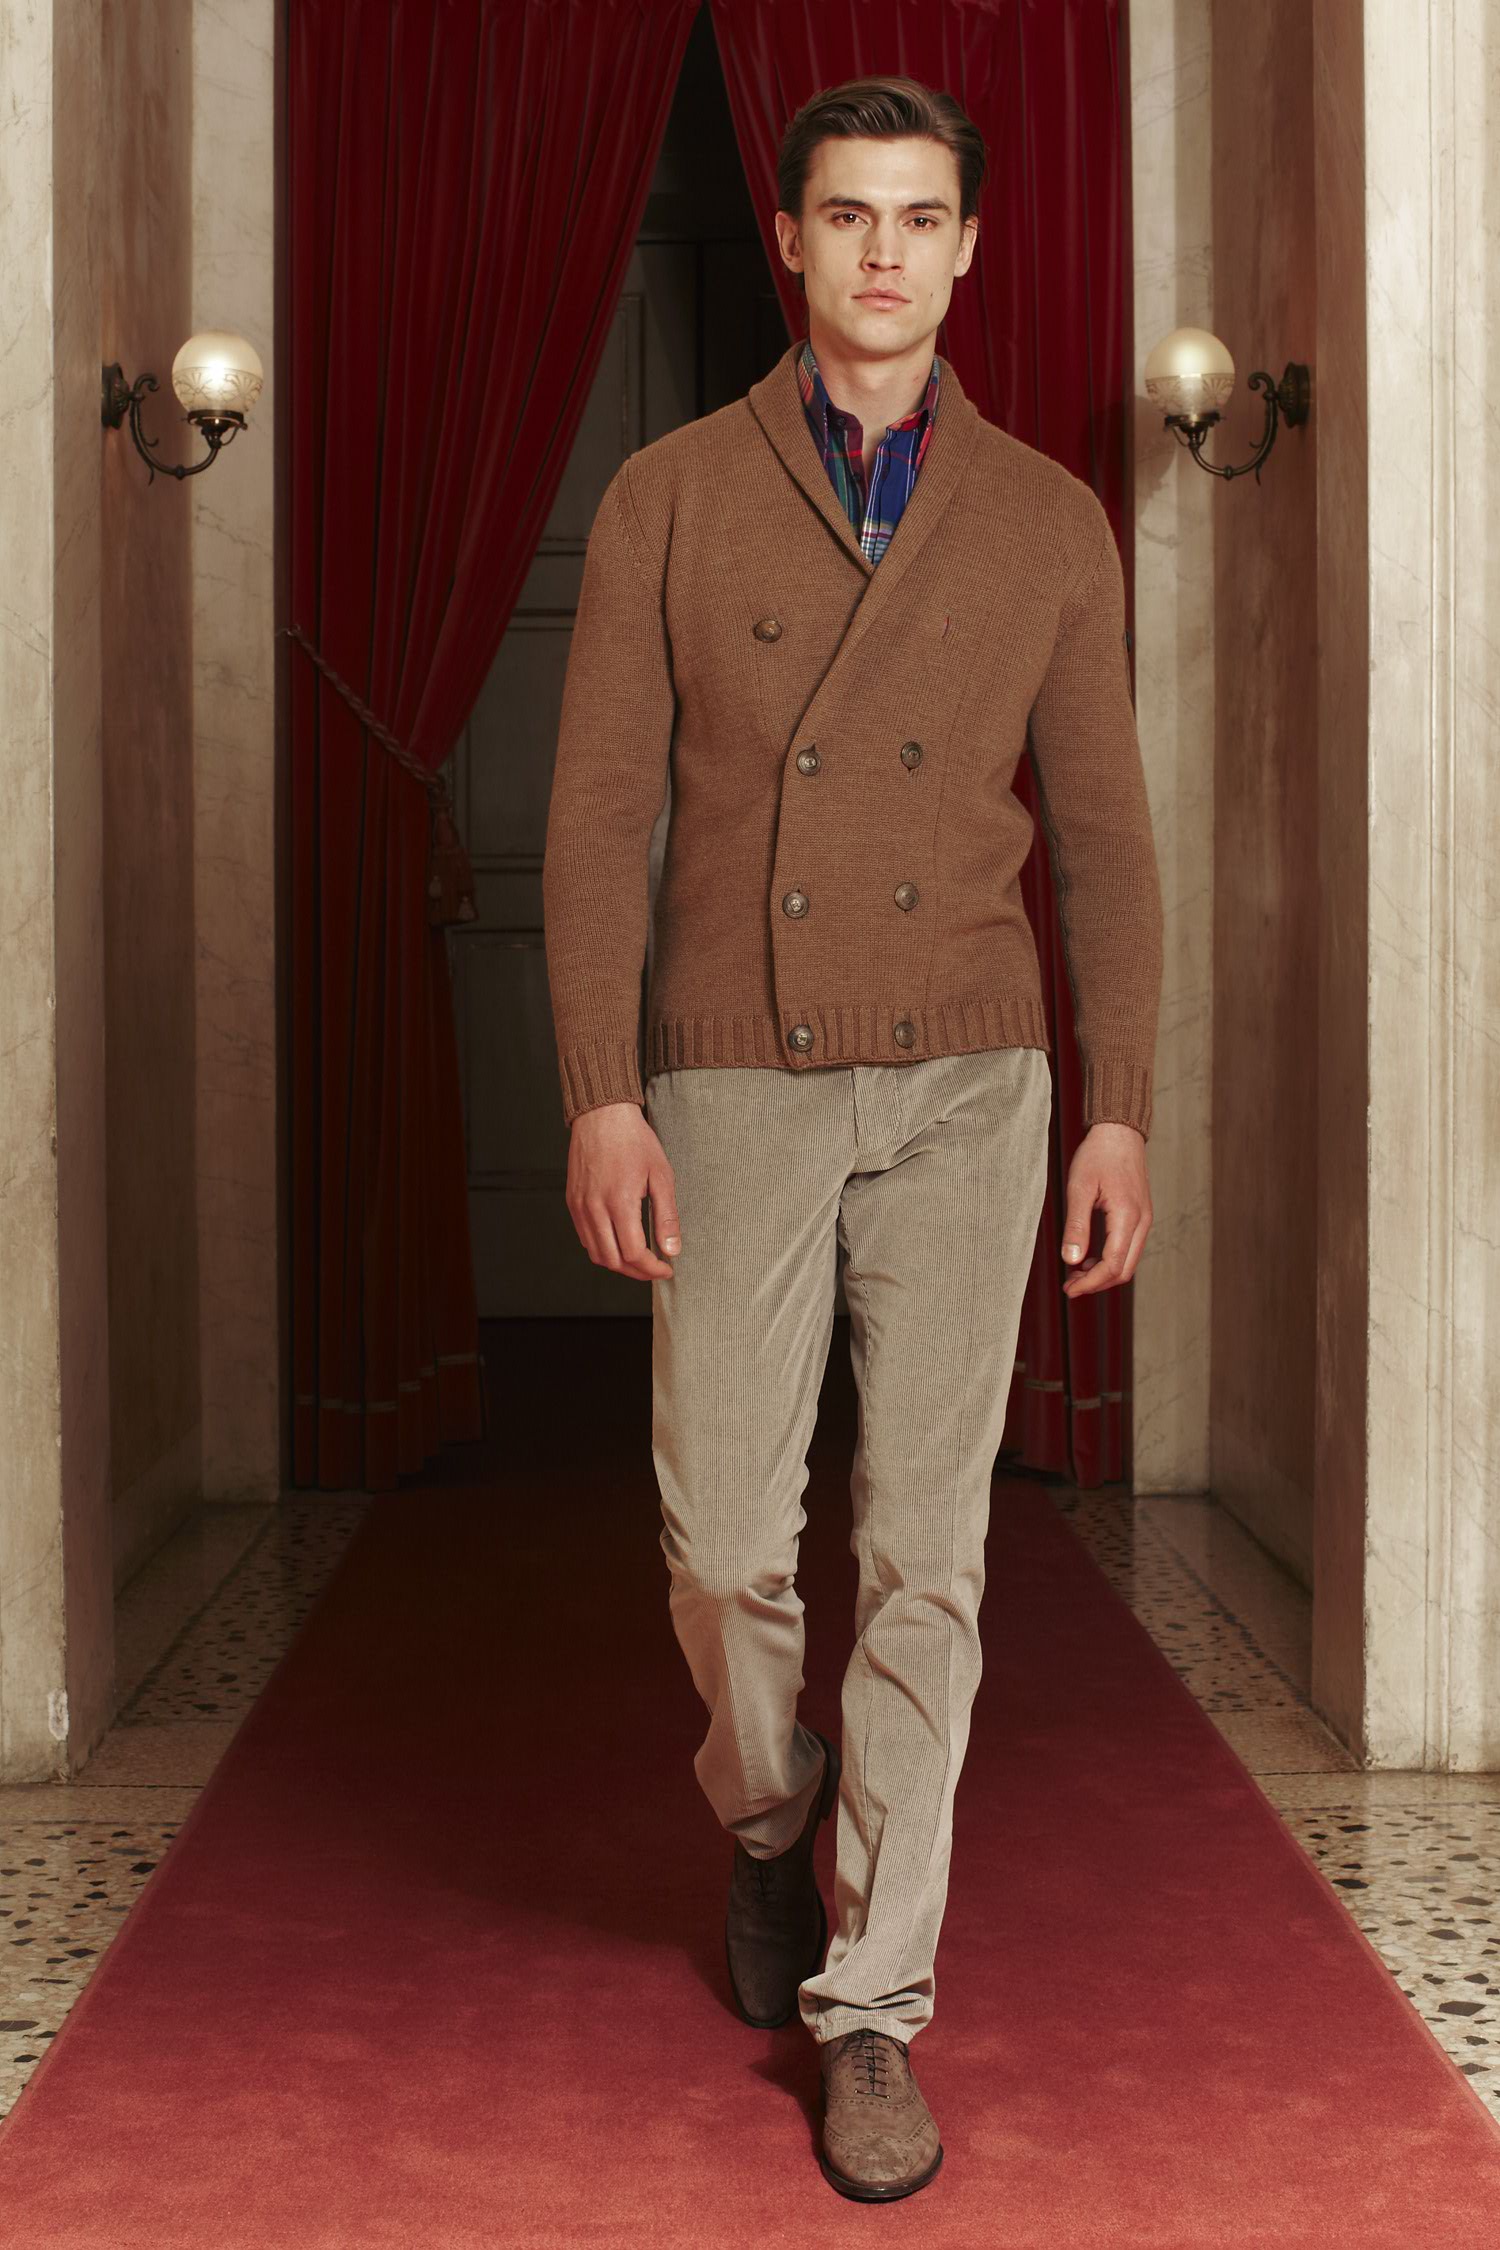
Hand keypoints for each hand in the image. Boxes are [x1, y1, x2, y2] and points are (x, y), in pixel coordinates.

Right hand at [565, 1101, 681, 1281]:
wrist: (602, 1116)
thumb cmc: (634, 1141)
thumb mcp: (661, 1176)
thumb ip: (667, 1216)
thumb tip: (672, 1249)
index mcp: (619, 1202)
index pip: (634, 1253)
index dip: (652, 1268)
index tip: (666, 1268)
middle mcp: (594, 1208)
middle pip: (613, 1260)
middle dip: (637, 1272)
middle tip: (655, 1269)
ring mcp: (579, 1206)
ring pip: (596, 1253)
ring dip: (619, 1264)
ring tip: (640, 1261)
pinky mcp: (572, 1202)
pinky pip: (585, 1238)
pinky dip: (603, 1249)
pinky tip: (620, 1243)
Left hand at [1059, 1121, 1151, 1297]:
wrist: (1120, 1133)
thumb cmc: (1098, 1155)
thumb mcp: (1079, 1188)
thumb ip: (1076, 1226)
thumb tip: (1071, 1260)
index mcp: (1128, 1216)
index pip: (1112, 1265)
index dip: (1090, 1283)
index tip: (1069, 1289)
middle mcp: (1142, 1222)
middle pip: (1124, 1270)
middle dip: (1097, 1284)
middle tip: (1070, 1286)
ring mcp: (1144, 1220)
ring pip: (1128, 1262)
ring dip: (1103, 1273)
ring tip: (1075, 1273)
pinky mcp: (1141, 1216)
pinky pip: (1128, 1248)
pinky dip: (1110, 1259)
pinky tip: (1088, 1257)